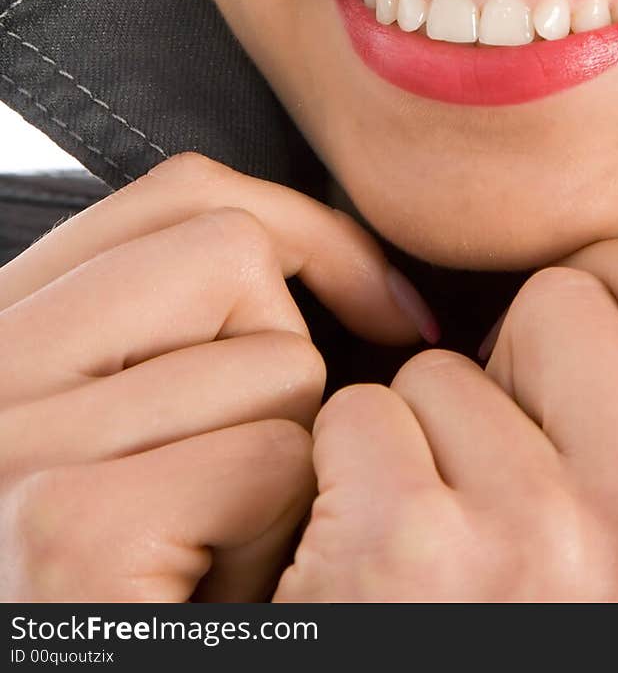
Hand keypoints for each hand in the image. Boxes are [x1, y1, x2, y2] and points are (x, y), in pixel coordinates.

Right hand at [0, 151, 425, 601]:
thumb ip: (169, 325)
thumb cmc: (122, 575)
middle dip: (290, 345)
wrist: (82, 666)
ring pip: (272, 359)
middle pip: (229, 250)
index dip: (305, 228)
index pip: (176, 193)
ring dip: (284, 458)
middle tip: (259, 459)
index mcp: (2, 329)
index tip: (378, 297)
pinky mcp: (72, 524)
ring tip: (217, 541)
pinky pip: (271, 459)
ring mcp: (18, 444)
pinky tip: (219, 592)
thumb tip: (330, 256)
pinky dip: (279, 531)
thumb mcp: (123, 420)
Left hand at [272, 233, 617, 601]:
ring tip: (452, 535)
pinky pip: (364, 409)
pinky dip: (354, 467)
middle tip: (512, 468)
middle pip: (568, 297)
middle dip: (520, 362)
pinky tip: (382, 551)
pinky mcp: (410, 548)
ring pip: (452, 364)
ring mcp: (541, 542)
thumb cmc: (543, 628)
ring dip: (434, 434)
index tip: (583, 359)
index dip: (615, 294)